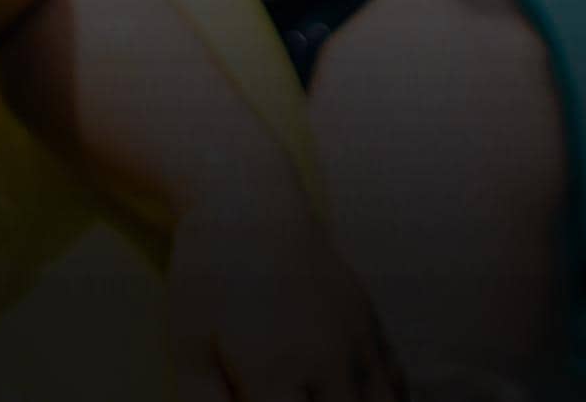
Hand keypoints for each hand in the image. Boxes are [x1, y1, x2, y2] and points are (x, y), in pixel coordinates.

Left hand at [163, 196, 404, 401]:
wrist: (248, 203)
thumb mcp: (187, 345)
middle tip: (284, 396)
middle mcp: (329, 363)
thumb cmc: (207, 277)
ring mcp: (359, 344)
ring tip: (315, 397)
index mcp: (276, 371)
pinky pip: (398, 387)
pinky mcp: (373, 326)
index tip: (256, 401)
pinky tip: (350, 399)